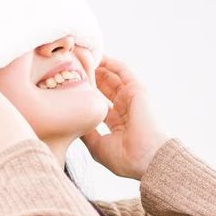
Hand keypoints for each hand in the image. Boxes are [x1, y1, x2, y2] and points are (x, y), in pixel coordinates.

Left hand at [82, 55, 169, 179]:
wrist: (146, 159)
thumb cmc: (125, 158)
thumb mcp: (97, 146)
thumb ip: (86, 132)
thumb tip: (72, 120)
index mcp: (118, 124)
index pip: (100, 103)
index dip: (86, 95)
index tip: (69, 87)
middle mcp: (126, 109)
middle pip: (104, 88)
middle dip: (89, 77)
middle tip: (72, 67)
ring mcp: (132, 99)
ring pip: (112, 77)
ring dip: (97, 67)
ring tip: (80, 57)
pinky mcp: (137, 90)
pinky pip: (122, 70)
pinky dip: (109, 62)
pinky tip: (95, 56)